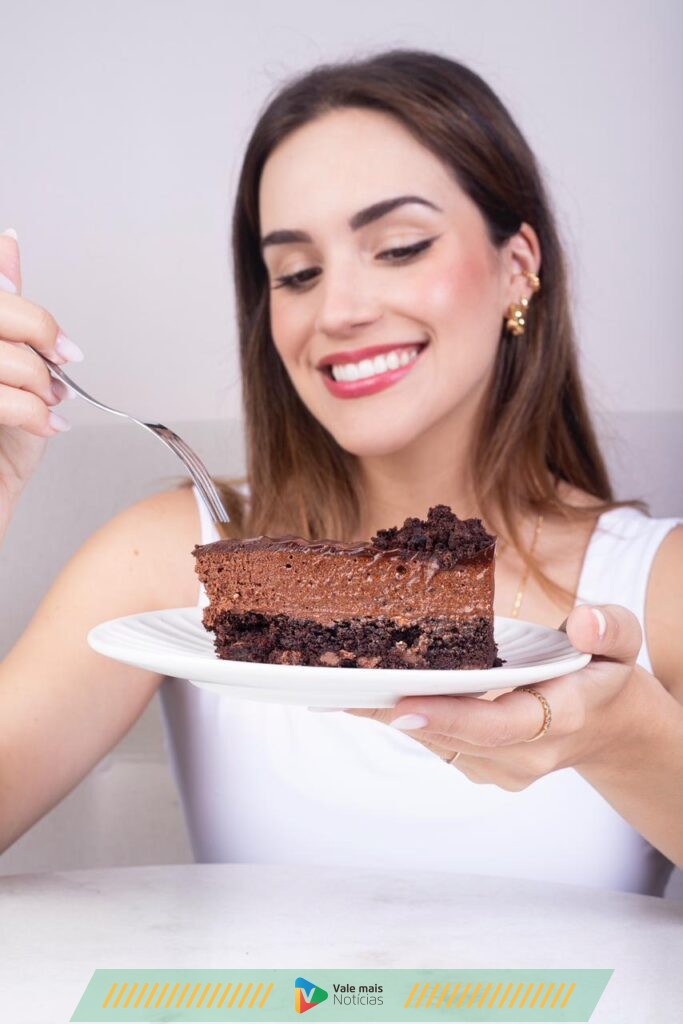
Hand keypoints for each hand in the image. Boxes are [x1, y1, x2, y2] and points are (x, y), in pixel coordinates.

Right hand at [0, 229, 81, 524]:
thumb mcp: (11, 378)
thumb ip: (9, 318)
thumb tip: (7, 244)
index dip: (27, 313)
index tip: (57, 344)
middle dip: (37, 334)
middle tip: (59, 365)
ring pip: (2, 355)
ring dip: (37, 382)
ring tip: (44, 405)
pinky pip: (2, 395)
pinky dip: (34, 412)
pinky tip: (43, 426)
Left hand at [343, 604, 642, 790]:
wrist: (609, 727)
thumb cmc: (606, 676)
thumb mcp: (624, 642)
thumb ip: (610, 629)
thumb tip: (582, 623)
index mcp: (562, 719)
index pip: (502, 726)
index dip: (450, 718)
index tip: (402, 706)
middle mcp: (527, 755)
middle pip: (453, 736)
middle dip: (396, 710)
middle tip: (343, 681)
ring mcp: (500, 768)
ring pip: (434, 742)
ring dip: (387, 714)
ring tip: (339, 680)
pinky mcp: (479, 765)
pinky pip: (432, 742)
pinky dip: (399, 716)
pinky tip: (361, 691)